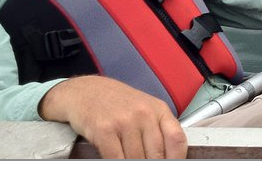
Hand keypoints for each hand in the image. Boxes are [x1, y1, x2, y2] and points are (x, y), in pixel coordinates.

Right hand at [39, 75, 187, 158]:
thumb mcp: (144, 110)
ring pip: (136, 160)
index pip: (177, 139)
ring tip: (130, 167)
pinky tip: (117, 167)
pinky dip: (117, 168)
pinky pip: (115, 159)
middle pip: (157, 154)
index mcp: (159, 109)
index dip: (176, 160)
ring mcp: (124, 121)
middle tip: (148, 171)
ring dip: (133, 169)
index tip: (170, 170)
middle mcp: (144, 113)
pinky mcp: (104, 130)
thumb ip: (157, 131)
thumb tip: (168, 159)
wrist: (85, 91)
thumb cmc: (116, 103)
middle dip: (152, 168)